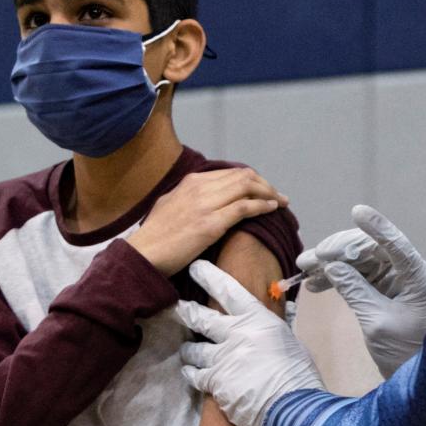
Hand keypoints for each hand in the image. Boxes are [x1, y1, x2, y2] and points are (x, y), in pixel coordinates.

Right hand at [129, 167, 288, 277]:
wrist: (144, 252)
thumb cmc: (156, 235)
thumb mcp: (171, 204)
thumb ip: (190, 197)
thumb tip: (206, 197)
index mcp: (191, 182)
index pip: (231, 173)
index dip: (252, 180)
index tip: (263, 190)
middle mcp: (200, 187)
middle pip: (243, 176)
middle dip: (265, 185)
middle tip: (278, 196)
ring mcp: (206, 204)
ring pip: (247, 187)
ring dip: (269, 194)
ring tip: (280, 203)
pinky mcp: (210, 224)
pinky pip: (244, 207)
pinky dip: (262, 206)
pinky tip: (272, 210)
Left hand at [178, 261, 326, 425]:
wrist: (293, 409)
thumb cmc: (300, 377)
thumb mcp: (290, 344)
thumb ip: (271, 335)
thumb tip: (265, 334)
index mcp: (258, 320)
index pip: (229, 291)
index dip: (210, 277)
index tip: (196, 268)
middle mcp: (235, 335)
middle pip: (201, 318)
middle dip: (186, 311)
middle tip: (178, 308)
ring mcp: (222, 359)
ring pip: (194, 349)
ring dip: (189, 350)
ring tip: (187, 351)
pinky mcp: (215, 383)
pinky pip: (195, 375)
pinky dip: (192, 374)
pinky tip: (190, 374)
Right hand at [295, 205, 425, 378]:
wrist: (423, 382)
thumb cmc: (409, 354)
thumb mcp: (378, 324)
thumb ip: (355, 292)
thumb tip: (333, 266)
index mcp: (418, 278)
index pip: (397, 244)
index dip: (377, 227)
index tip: (357, 211)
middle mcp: (409, 275)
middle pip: (372, 250)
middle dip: (338, 251)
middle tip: (309, 259)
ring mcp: (397, 284)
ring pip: (361, 263)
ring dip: (332, 264)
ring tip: (304, 270)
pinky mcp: (386, 295)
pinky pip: (359, 279)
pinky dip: (338, 279)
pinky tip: (316, 284)